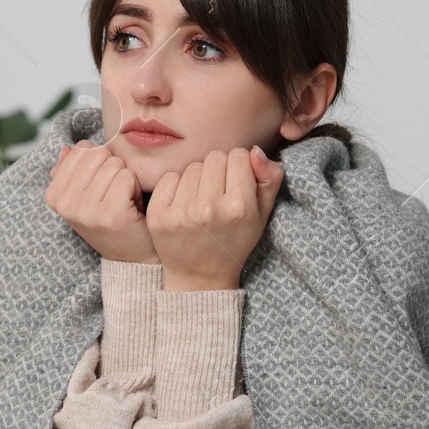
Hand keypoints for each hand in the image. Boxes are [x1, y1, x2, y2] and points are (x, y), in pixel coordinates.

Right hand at [46, 139, 158, 263]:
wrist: (132, 255)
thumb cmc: (111, 217)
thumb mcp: (85, 195)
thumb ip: (73, 171)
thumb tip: (67, 150)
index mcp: (54, 196)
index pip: (82, 150)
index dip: (99, 163)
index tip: (100, 187)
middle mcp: (65, 204)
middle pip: (98, 154)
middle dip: (113, 168)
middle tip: (114, 194)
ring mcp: (85, 211)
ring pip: (115, 164)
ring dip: (126, 179)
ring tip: (122, 201)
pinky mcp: (109, 214)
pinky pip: (128, 176)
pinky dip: (136, 187)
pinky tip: (132, 206)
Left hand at [144, 146, 283, 290]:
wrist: (200, 277)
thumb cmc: (234, 241)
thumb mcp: (262, 215)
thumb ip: (270, 178)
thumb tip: (255, 151)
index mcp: (238, 208)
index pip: (239, 156)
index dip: (239, 167)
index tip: (236, 183)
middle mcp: (209, 209)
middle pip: (214, 157)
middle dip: (218, 171)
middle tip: (218, 193)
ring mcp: (181, 213)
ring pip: (192, 167)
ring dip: (197, 179)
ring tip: (201, 201)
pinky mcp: (158, 216)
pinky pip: (168, 178)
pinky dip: (176, 187)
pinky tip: (183, 205)